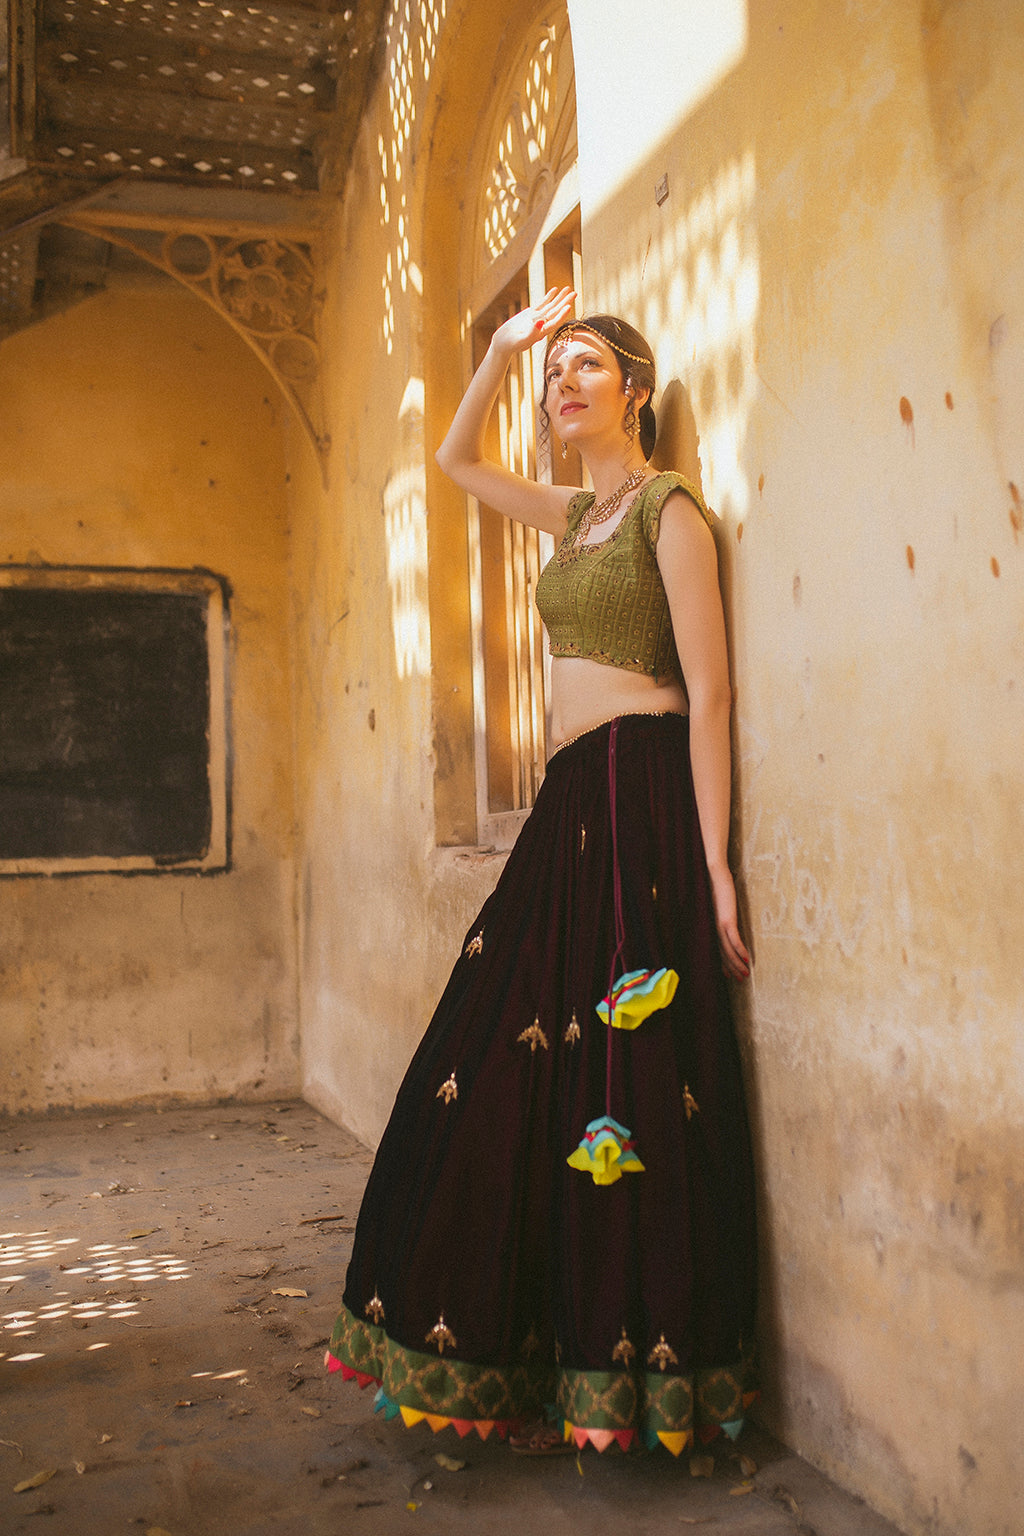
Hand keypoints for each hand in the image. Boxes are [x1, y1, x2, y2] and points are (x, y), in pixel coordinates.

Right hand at [490, 287, 575, 358]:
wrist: (503, 343)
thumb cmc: (511, 345)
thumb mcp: (521, 340)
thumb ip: (532, 332)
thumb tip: (541, 321)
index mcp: (541, 332)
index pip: (555, 322)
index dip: (562, 314)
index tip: (568, 306)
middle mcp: (542, 325)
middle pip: (556, 312)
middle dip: (565, 302)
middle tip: (574, 293)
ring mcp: (537, 318)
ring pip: (551, 306)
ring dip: (560, 298)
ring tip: (568, 288)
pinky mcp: (531, 313)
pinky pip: (542, 303)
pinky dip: (549, 297)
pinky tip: (555, 290)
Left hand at [708, 866, 750, 981]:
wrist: (714, 873)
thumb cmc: (716, 885)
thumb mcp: (720, 903)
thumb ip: (723, 912)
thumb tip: (729, 918)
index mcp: (712, 925)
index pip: (717, 949)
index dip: (723, 963)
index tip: (729, 974)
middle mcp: (713, 927)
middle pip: (722, 953)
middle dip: (731, 968)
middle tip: (740, 979)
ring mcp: (720, 924)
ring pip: (727, 950)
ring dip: (737, 964)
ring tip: (745, 974)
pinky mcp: (726, 919)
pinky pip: (734, 939)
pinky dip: (740, 950)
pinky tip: (747, 959)